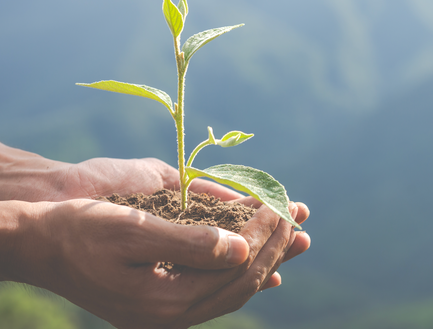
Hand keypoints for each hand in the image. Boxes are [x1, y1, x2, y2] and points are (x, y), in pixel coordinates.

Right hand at [6, 198, 299, 328]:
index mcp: (166, 302)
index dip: (265, 238)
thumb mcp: (132, 230)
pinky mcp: (164, 300)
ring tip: (297, 237)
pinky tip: (265, 270)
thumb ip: (189, 243)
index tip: (282, 207)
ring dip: (268, 260)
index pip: (236, 270)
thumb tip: (242, 248)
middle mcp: (172, 314)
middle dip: (275, 248)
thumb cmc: (82, 231)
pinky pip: (216, 292)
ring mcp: (168, 311)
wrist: (43, 245)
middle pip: (242, 283)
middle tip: (299, 218)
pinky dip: (244, 276)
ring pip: (234, 289)